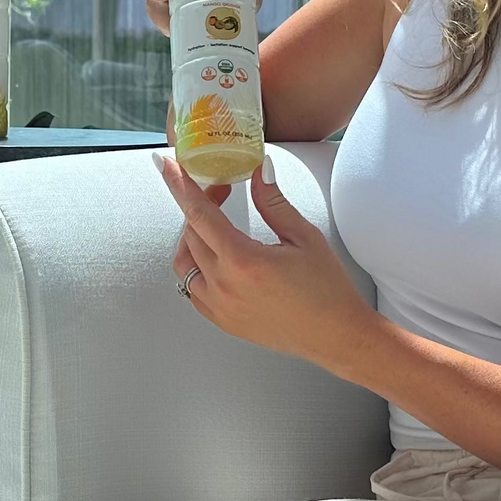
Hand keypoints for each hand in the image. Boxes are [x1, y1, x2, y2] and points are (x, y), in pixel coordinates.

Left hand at [153, 151, 376, 370]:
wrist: (335, 336)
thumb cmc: (326, 289)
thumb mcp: (304, 237)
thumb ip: (273, 202)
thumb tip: (258, 170)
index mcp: (243, 261)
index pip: (199, 213)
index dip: (180, 185)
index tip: (165, 164)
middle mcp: (223, 285)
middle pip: (192, 233)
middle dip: (200, 204)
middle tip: (222, 188)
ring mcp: (219, 306)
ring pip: (184, 262)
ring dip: (192, 236)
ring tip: (214, 221)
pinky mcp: (221, 320)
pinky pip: (192, 288)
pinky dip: (196, 265)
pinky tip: (214, 255)